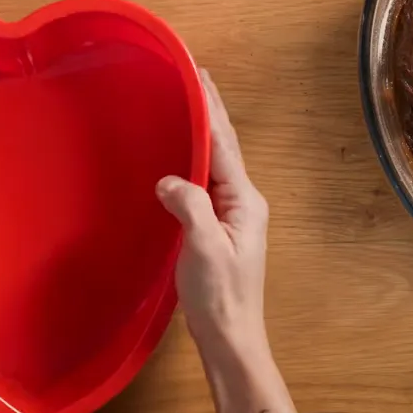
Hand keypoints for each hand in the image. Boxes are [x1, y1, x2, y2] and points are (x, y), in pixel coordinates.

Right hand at [157, 69, 295, 412]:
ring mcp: (230, 216)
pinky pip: (202, 184)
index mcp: (244, 200)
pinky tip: (177, 156)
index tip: (199, 74)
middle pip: (222, 147)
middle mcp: (242, 202)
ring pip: (213, 164)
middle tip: (192, 76)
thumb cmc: (220, 297)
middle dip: (208, 112)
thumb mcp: (203, 248)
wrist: (230, 339)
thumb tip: (168, 179)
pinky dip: (190, 161)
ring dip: (200, 133)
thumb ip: (189, 207)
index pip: (224, 144)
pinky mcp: (215, 230)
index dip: (210, 108)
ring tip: (185, 104)